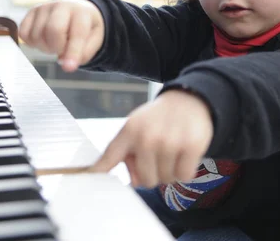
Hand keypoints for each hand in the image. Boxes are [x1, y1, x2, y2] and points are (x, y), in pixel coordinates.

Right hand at [19, 0, 104, 71]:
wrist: (76, 8)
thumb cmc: (86, 27)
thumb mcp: (94, 39)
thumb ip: (84, 53)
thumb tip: (64, 63)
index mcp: (81, 12)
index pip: (76, 33)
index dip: (72, 52)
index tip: (69, 68)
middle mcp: (61, 6)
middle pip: (52, 30)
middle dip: (56, 48)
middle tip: (62, 50)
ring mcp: (44, 8)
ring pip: (36, 35)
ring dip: (45, 48)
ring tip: (55, 44)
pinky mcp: (30, 12)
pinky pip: (24, 34)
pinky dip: (32, 43)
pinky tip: (44, 40)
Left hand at [90, 90, 213, 187]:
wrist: (188, 98)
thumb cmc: (158, 118)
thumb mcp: (136, 127)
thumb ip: (127, 153)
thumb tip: (134, 181)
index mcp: (129, 131)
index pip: (109, 156)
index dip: (98, 170)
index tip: (88, 177)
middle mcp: (147, 137)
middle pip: (146, 180)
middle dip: (153, 174)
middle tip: (158, 157)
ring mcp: (169, 142)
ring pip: (166, 179)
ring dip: (170, 171)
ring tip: (171, 152)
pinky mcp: (191, 146)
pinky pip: (183, 175)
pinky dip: (184, 170)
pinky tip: (183, 154)